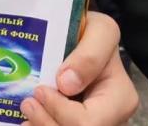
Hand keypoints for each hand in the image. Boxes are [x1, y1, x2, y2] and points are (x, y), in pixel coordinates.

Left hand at [20, 12, 138, 125]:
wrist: (85, 39)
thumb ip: (89, 55)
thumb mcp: (100, 31)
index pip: (87, 122)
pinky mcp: (74, 122)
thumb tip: (66, 84)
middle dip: (45, 122)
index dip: (59, 110)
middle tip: (27, 103)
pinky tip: (31, 119)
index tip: (40, 90)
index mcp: (120, 99)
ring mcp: (94, 123)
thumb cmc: (93, 34)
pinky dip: (40, 125)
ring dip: (40, 125)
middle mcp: (110, 119)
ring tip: (28, 109)